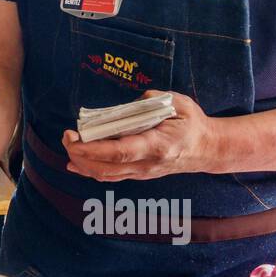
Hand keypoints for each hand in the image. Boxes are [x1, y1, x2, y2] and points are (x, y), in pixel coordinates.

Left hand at [62, 91, 218, 181]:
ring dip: (82, 163)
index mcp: (157, 146)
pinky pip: (110, 175)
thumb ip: (152, 100)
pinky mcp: (139, 174)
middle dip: (80, 154)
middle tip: (67, 136)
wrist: (208, 149)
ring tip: (68, 145)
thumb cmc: (193, 123)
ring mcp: (142, 172)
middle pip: (106, 167)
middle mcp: (147, 164)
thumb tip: (127, 105)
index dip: (93, 149)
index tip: (75, 139)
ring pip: (105, 174)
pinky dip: (90, 170)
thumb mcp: (179, 104)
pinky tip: (75, 163)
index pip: (119, 152)